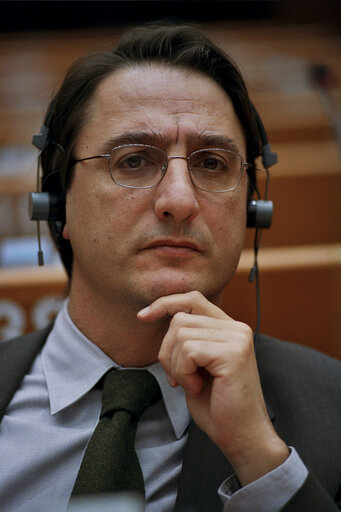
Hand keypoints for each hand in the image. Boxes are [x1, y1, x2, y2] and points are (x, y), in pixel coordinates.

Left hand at [138, 291, 288, 484]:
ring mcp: (237, 338)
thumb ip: (188, 339)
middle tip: (179, 378)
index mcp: (229, 328)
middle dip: (167, 351)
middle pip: (180, 319)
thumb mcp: (196, 365)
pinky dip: (183, 373)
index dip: (165, 303)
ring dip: (176, 365)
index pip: (193, 299)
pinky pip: (188, 351)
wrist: (242, 436)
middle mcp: (236, 328)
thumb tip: (160, 316)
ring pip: (181, 334)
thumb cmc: (217, 405)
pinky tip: (197, 388)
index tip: (142, 316)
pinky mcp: (233, 353)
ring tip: (192, 384)